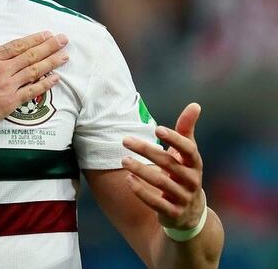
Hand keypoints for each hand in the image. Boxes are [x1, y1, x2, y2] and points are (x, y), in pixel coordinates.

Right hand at [0, 7, 68, 131]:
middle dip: (50, 47)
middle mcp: (2, 70)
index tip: (47, 34)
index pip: (17, 45)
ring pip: (35, 72)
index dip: (34, 39)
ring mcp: (7, 87)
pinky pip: (31, 92)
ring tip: (65, 56)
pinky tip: (55, 79)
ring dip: (52, 63)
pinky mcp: (8, 104)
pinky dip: (45, 85)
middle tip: (65, 40)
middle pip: (31, 56)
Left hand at [122, 103, 205, 230]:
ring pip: (161, 183)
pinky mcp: (173, 213)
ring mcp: (183, 198)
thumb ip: (186, 130)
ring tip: (123, 159)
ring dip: (140, 170)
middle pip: (169, 163)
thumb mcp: (187, 154)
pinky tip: (129, 179)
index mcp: (195, 164)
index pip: (188, 150)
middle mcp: (192, 181)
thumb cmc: (184, 174)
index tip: (157, 129)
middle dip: (146, 151)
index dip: (175, 139)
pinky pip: (156, 203)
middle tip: (125, 140)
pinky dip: (142, 191)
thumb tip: (195, 105)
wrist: (191, 213)